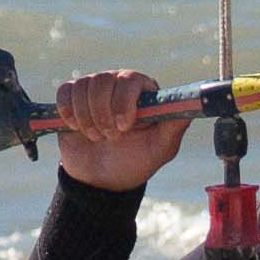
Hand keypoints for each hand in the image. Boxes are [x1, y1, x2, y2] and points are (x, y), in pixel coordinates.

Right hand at [50, 69, 187, 191]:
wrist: (101, 179)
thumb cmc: (135, 162)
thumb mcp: (160, 148)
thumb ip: (175, 125)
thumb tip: (194, 103)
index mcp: (142, 90)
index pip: (130, 79)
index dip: (123, 102)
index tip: (123, 128)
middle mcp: (118, 82)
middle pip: (102, 80)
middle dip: (102, 115)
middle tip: (110, 138)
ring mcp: (94, 88)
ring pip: (82, 87)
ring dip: (86, 119)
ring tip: (96, 138)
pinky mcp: (72, 96)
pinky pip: (64, 92)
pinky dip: (68, 112)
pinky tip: (77, 128)